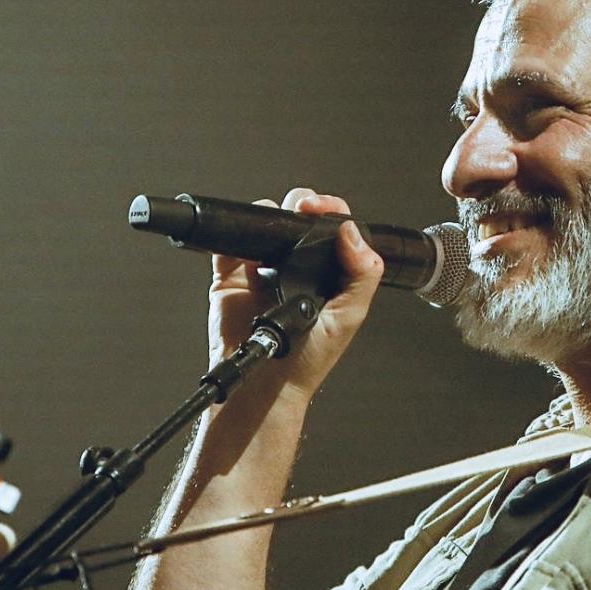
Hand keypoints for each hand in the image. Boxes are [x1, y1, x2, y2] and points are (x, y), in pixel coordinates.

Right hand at [206, 189, 384, 404]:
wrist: (265, 386)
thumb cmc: (307, 361)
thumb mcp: (349, 317)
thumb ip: (361, 275)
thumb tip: (352, 235)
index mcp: (327, 271)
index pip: (333, 226)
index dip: (330, 210)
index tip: (320, 210)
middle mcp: (297, 265)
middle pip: (298, 214)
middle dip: (300, 204)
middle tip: (301, 212)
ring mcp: (263, 267)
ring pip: (264, 221)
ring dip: (268, 215)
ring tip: (274, 234)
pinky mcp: (232, 275)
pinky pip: (229, 243)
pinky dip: (234, 234)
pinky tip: (246, 244)